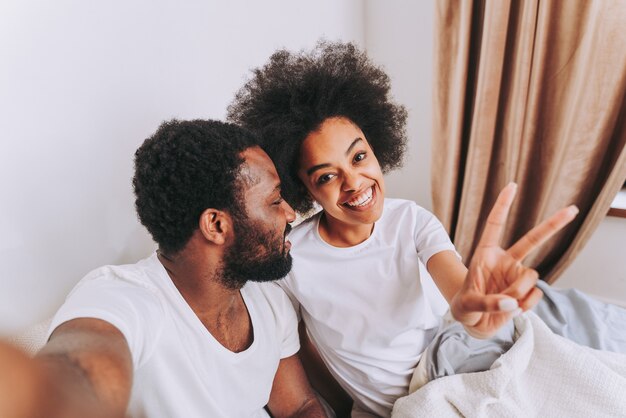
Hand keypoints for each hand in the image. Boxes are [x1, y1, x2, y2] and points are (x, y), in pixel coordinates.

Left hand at [450, 183, 578, 337]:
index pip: (495, 225)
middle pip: (532, 239)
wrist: (475, 321)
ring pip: (530, 277)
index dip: (503, 205)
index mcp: (486, 253)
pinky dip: (525, 305)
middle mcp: (505, 260)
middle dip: (553, 225)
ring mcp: (517, 275)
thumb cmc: (465, 305)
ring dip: (517, 292)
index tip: (512, 186)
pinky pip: (534, 294)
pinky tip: (513, 309)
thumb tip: (513, 304)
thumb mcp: (468, 304)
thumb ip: (488, 303)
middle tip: (573, 209)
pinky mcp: (526, 291)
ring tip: (503, 303)